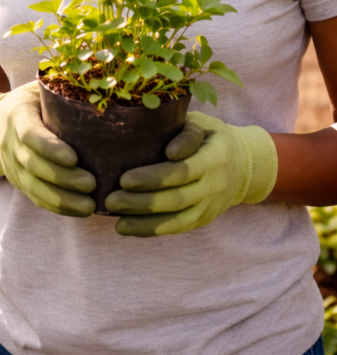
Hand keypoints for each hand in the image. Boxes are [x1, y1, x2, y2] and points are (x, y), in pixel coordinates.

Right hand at [0, 82, 95, 216]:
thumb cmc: (32, 101)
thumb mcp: (39, 89)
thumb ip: (60, 88)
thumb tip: (99, 82)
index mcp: (16, 115)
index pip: (30, 135)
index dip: (49, 148)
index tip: (74, 158)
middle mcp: (9, 143)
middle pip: (34, 165)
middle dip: (62, 179)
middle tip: (92, 184)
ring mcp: (11, 166)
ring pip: (34, 187)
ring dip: (62, 200)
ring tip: (89, 206)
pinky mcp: (18, 182)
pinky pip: (36, 198)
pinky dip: (57, 207)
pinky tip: (78, 211)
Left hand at [105, 111, 277, 236]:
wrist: (243, 164)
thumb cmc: (209, 136)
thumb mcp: (201, 124)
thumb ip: (184, 133)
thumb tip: (165, 149)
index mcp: (214, 156)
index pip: (184, 171)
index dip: (155, 177)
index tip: (124, 178)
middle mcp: (215, 185)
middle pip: (178, 199)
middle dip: (142, 202)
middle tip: (110, 199)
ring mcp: (210, 206)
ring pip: (177, 220)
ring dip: (144, 222)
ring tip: (116, 220)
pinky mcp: (203, 219)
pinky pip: (177, 228)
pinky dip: (150, 230)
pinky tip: (126, 227)